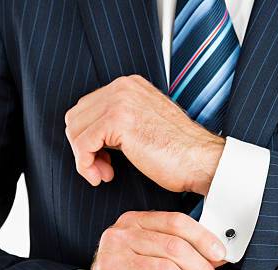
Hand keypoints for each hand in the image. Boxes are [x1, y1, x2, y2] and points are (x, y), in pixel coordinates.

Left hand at [64, 74, 224, 194]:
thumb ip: (121, 120)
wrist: (202, 160)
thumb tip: (93, 136)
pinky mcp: (117, 120)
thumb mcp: (146, 124)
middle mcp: (123, 87)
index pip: (87, 108)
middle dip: (83, 147)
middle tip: (102, 169)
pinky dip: (85, 164)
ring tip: (103, 174)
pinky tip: (103, 176)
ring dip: (84, 158)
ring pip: (75, 130)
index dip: (88, 138)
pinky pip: (82, 143)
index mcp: (130, 85)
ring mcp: (120, 101)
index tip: (103, 160)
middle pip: (76, 117)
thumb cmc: (180, 151)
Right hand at [66, 211, 225, 269]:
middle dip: (201, 269)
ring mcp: (113, 264)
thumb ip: (182, 255)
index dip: (204, 238)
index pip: (176, 222)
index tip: (220, 254)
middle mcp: (119, 238)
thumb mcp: (153, 262)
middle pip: (175, 247)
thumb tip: (218, 256)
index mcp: (132, 223)